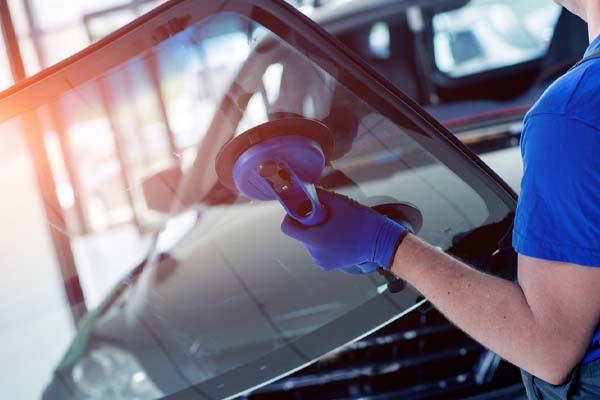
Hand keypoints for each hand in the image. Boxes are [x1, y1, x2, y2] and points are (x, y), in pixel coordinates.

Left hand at [281, 189, 405, 272]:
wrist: (381, 241)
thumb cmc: (362, 220)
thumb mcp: (338, 201)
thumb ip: (316, 194)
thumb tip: (301, 189)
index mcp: (315, 239)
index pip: (287, 228)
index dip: (292, 216)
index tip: (303, 209)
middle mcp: (315, 254)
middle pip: (300, 234)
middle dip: (308, 223)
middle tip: (326, 216)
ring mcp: (322, 261)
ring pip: (309, 241)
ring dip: (317, 232)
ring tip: (336, 227)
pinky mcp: (328, 265)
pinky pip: (318, 250)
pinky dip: (324, 242)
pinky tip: (338, 236)